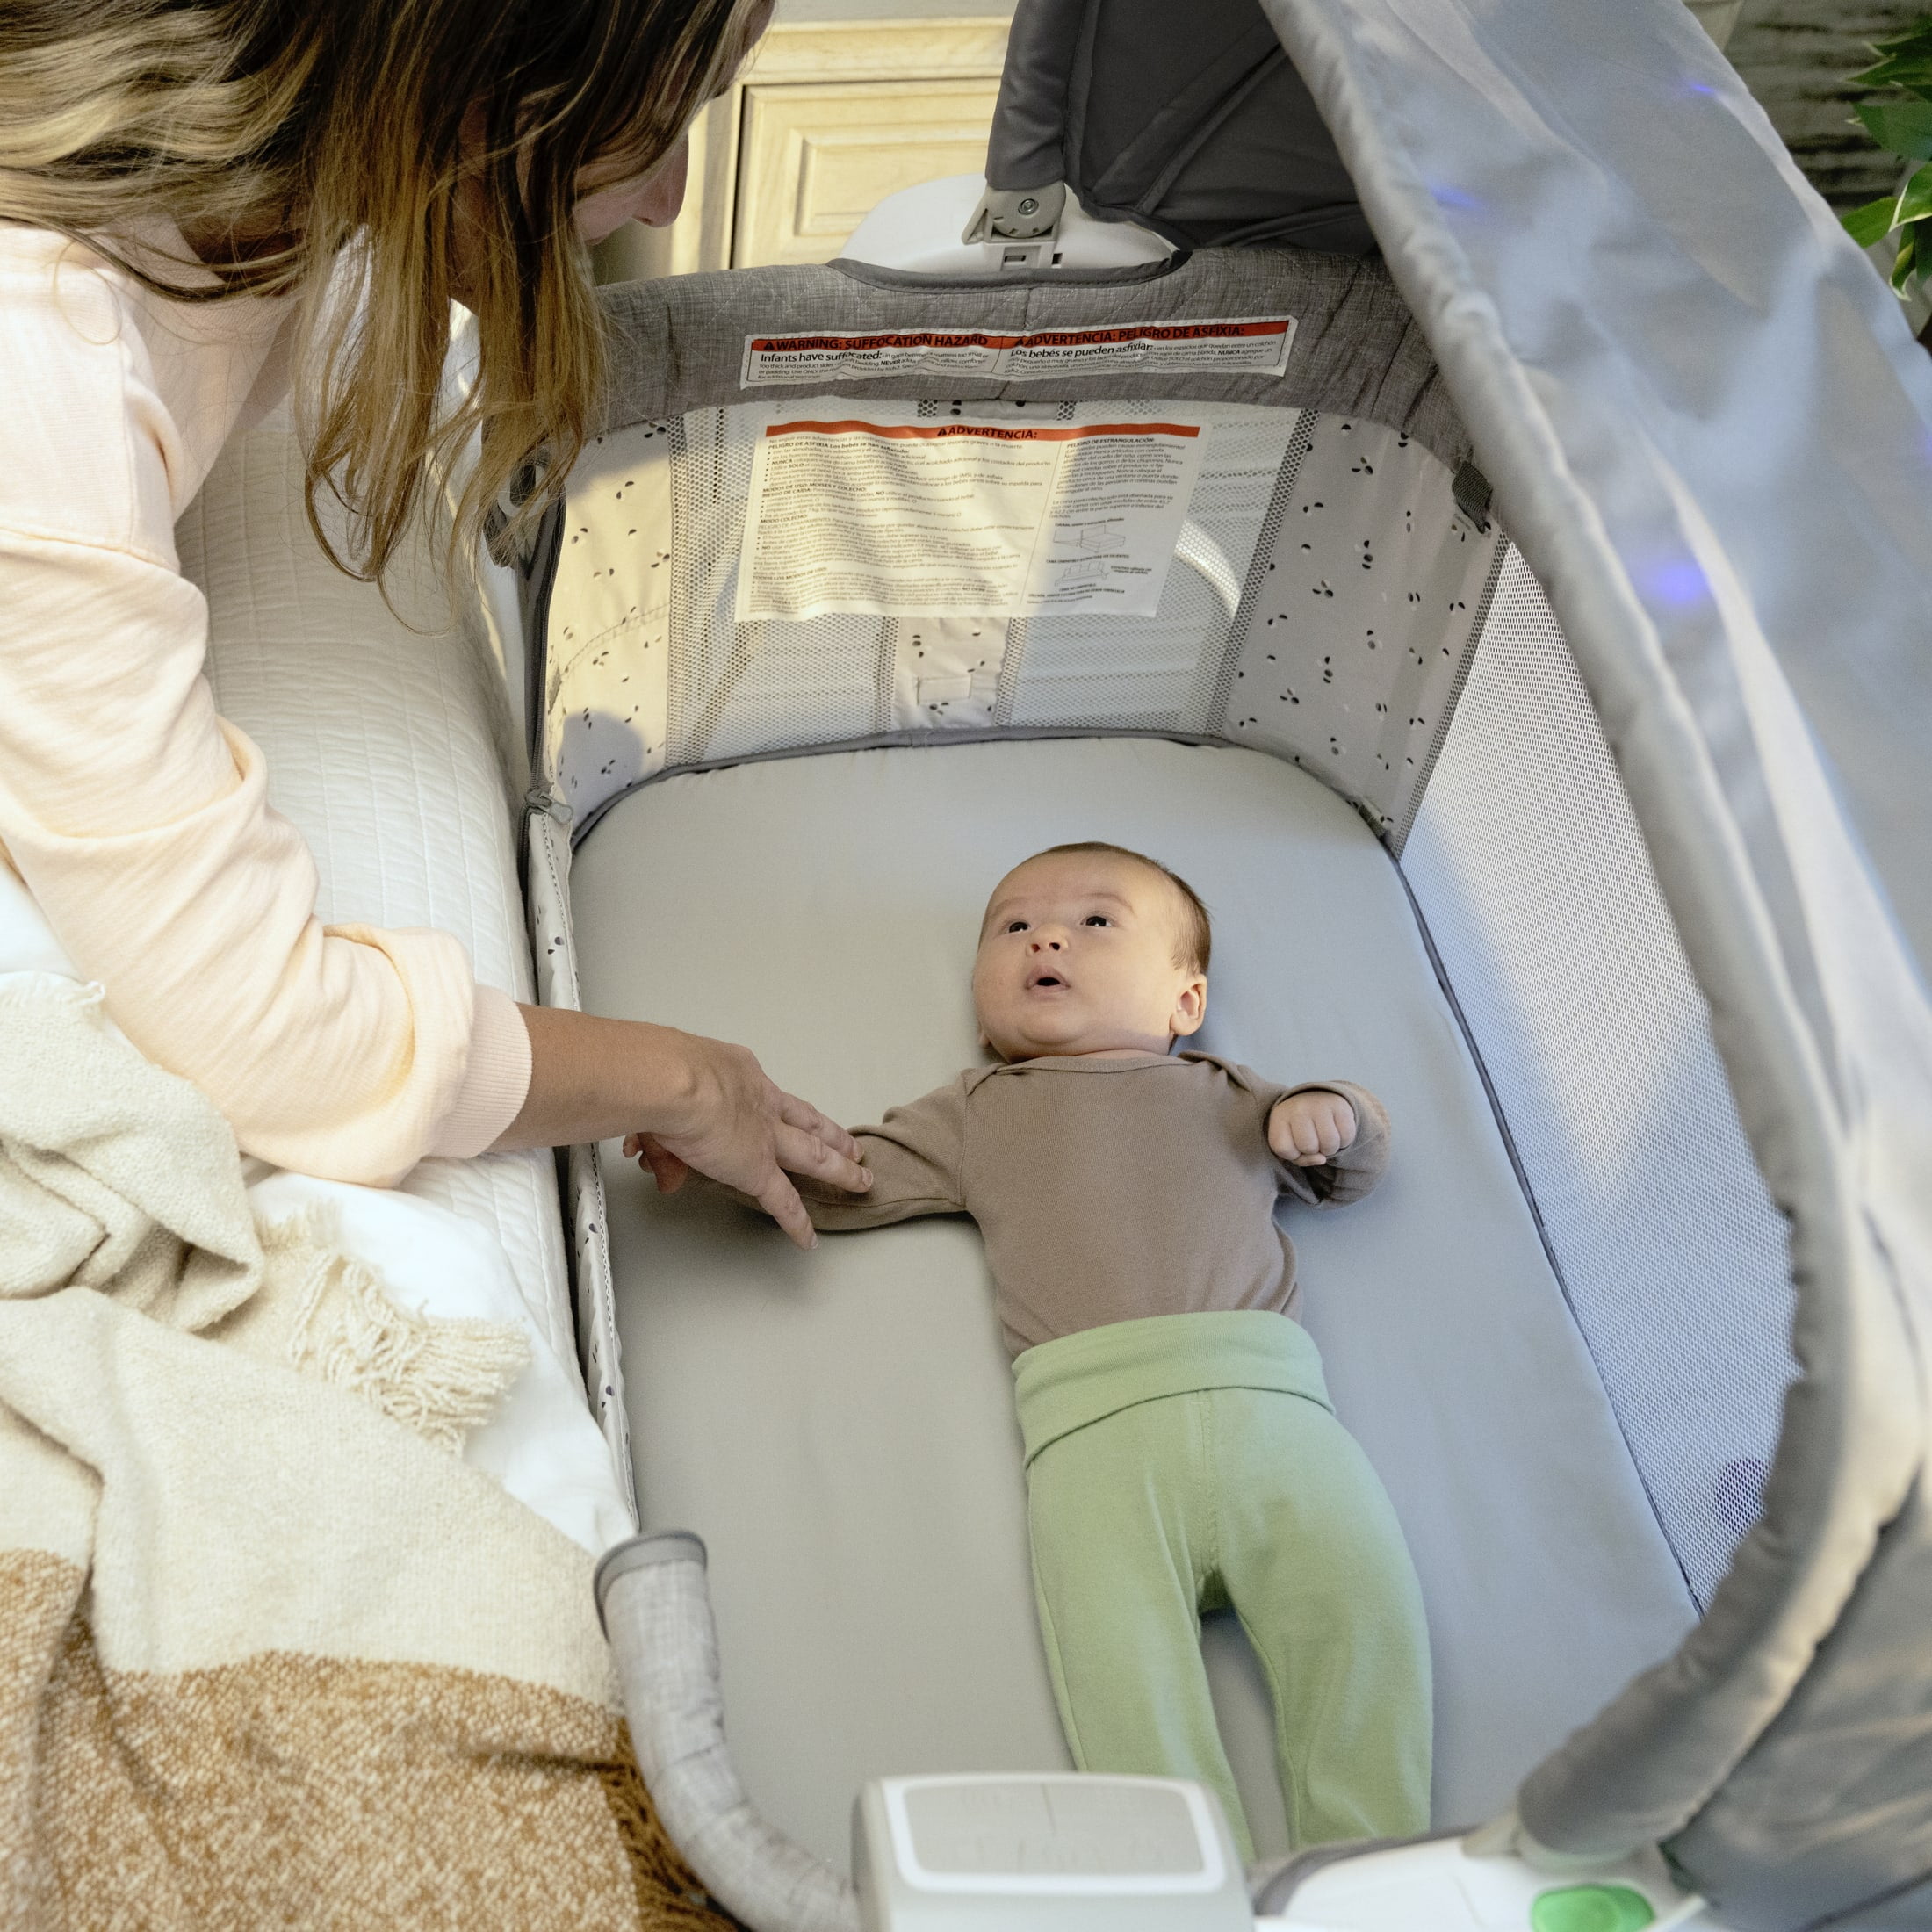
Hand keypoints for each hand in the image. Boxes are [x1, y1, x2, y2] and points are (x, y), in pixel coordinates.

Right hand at [493, 1006, 868, 1248]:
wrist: (669, 1080)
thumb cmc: (653, 1073)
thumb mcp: (658, 1096)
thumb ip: (657, 1127)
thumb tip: (648, 1151)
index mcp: (734, 1070)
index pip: (757, 1093)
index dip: (770, 1104)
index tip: (778, 1108)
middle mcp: (758, 1099)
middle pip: (803, 1118)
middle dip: (827, 1132)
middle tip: (849, 1143)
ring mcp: (764, 1135)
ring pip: (814, 1153)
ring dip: (838, 1169)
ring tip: (859, 1180)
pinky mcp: (758, 1168)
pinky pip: (783, 1200)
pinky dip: (796, 1221)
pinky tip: (809, 1237)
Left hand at [1268, 1089, 1356, 1166]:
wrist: (1317, 1098)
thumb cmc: (1300, 1127)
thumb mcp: (1290, 1140)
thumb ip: (1299, 1158)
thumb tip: (1322, 1159)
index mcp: (1280, 1116)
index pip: (1284, 1149)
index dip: (1293, 1154)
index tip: (1295, 1144)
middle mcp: (1298, 1108)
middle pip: (1308, 1147)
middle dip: (1314, 1151)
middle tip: (1314, 1140)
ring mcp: (1320, 1105)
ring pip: (1329, 1144)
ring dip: (1330, 1149)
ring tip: (1325, 1137)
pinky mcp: (1340, 1106)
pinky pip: (1346, 1137)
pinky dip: (1344, 1141)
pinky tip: (1337, 1131)